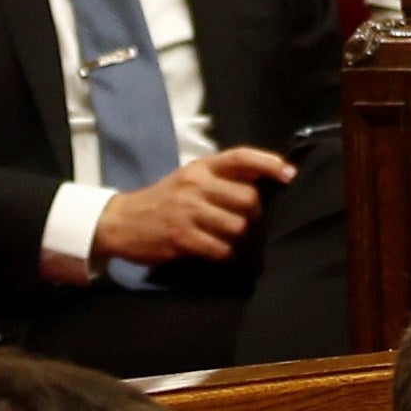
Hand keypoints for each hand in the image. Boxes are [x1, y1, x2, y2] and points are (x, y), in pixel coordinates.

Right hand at [92, 147, 293, 267]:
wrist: (120, 221)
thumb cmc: (163, 200)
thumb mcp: (189, 179)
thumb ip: (222, 178)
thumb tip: (263, 182)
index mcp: (200, 167)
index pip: (241, 157)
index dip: (269, 163)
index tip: (289, 174)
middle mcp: (196, 185)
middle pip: (248, 199)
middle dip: (252, 215)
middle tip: (240, 220)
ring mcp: (188, 211)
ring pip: (237, 226)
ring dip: (237, 237)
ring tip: (223, 237)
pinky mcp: (181, 237)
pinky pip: (220, 249)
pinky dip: (223, 253)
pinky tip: (213, 250)